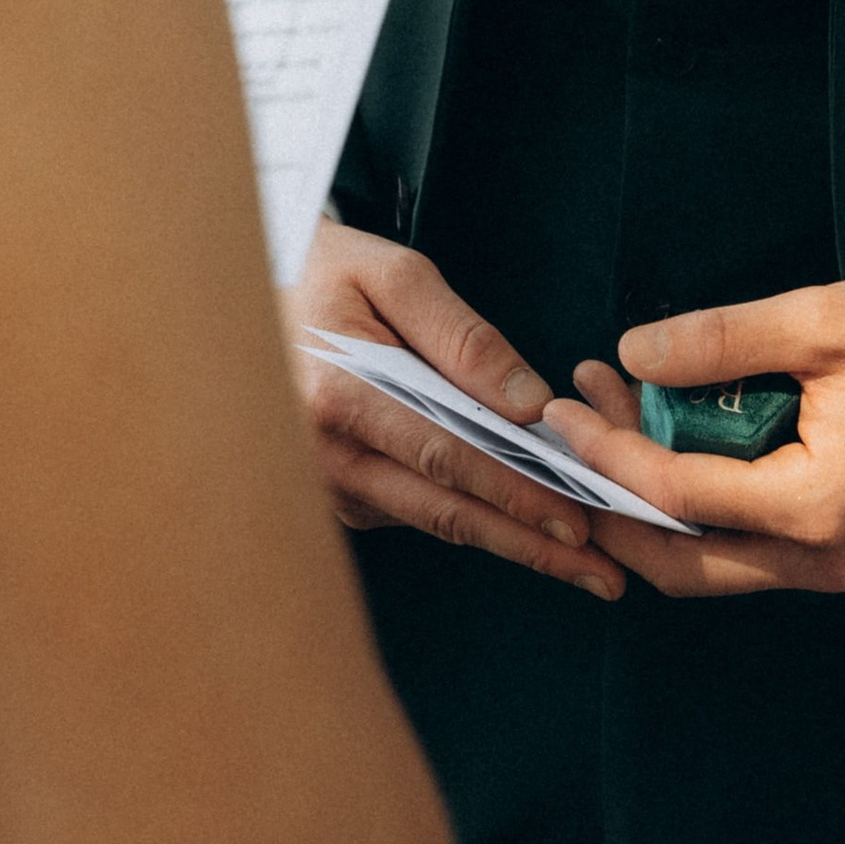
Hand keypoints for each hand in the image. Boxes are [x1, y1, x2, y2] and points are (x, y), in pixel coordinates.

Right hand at [286, 222, 623, 600]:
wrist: (240, 286)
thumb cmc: (322, 270)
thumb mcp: (392, 275)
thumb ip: (462, 337)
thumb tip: (527, 403)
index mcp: (338, 394)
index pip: (447, 457)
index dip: (518, 494)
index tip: (579, 521)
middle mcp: (324, 452)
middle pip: (445, 508)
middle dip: (529, 543)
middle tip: (603, 573)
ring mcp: (323, 481)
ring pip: (430, 519)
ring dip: (506, 538)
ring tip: (581, 561)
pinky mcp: (332, 493)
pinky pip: (408, 510)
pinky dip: (465, 515)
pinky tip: (516, 521)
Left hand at [532, 261, 844, 600]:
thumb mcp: (817, 318)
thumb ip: (720, 338)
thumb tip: (630, 354)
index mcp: (821, 504)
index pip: (682, 496)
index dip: (610, 455)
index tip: (560, 411)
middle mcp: (823, 555)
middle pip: (680, 561)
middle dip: (613, 499)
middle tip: (567, 429)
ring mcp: (829, 561)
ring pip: (704, 563)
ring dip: (645, 500)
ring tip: (604, 414)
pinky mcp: (828, 546)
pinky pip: (736, 546)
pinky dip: (687, 503)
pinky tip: (657, 434)